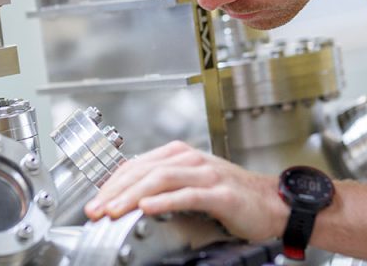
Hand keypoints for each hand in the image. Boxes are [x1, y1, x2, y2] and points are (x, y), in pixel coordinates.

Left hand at [84, 141, 287, 241]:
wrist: (272, 203)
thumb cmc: (232, 196)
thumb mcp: (191, 184)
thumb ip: (162, 185)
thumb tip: (127, 195)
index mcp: (179, 155)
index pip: (136, 165)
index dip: (111, 183)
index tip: (94, 201)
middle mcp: (190, 159)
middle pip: (143, 170)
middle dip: (114, 191)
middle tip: (96, 209)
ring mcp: (206, 175)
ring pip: (160, 179)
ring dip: (132, 195)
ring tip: (114, 210)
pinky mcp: (221, 194)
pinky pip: (188, 195)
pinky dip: (165, 201)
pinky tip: (148, 208)